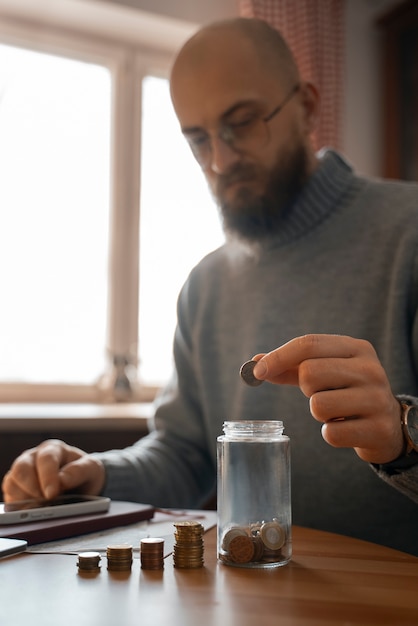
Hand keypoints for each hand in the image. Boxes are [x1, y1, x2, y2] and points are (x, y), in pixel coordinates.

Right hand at [2, 439, 104, 502]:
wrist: (81, 483)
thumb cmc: (84, 473)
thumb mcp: (91, 469)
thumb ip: (79, 471)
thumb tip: (62, 480)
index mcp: (53, 449)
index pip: (46, 459)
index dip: (48, 477)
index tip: (52, 494)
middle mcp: (34, 458)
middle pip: (22, 469)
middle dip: (33, 488)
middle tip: (46, 502)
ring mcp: (23, 473)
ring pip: (12, 483)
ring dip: (25, 498)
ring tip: (41, 507)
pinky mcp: (16, 489)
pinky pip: (9, 496)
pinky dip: (18, 506)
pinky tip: (32, 512)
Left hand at [252, 334, 403, 463]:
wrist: (389, 425)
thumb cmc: (347, 392)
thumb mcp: (327, 372)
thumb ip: (292, 367)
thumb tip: (256, 364)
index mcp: (356, 348)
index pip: (309, 344)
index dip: (279, 357)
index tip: (257, 372)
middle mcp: (370, 370)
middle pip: (309, 373)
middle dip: (306, 389)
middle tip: (321, 394)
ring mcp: (377, 399)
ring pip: (318, 405)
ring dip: (319, 414)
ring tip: (337, 412)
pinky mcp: (377, 429)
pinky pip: (331, 434)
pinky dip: (330, 434)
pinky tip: (346, 428)